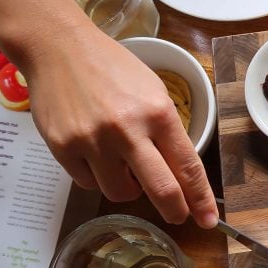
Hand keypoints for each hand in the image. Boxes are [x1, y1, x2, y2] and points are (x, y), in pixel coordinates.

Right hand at [25, 27, 217, 227]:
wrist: (59, 48)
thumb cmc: (112, 69)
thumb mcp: (154, 92)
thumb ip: (167, 133)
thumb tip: (178, 176)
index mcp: (158, 113)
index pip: (188, 167)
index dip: (201, 199)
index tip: (208, 219)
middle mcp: (127, 130)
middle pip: (162, 190)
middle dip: (175, 211)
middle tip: (178, 217)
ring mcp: (93, 140)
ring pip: (121, 193)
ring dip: (129, 189)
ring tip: (124, 165)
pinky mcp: (63, 147)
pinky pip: (89, 183)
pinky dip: (97, 177)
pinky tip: (95, 154)